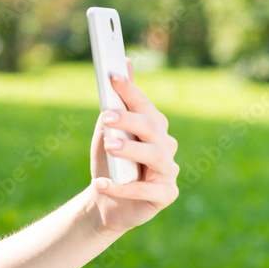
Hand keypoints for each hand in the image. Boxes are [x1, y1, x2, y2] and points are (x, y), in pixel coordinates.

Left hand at [89, 58, 178, 234]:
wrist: (107, 202)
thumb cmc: (110, 164)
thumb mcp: (107, 132)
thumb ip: (115, 104)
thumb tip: (123, 65)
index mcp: (155, 128)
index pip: (145, 105)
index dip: (130, 90)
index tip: (112, 75)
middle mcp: (166, 146)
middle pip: (153, 127)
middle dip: (129, 119)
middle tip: (105, 115)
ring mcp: (169, 171)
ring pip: (154, 155)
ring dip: (129, 149)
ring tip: (107, 145)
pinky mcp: (165, 195)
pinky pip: (144, 190)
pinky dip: (120, 187)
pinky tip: (99, 183)